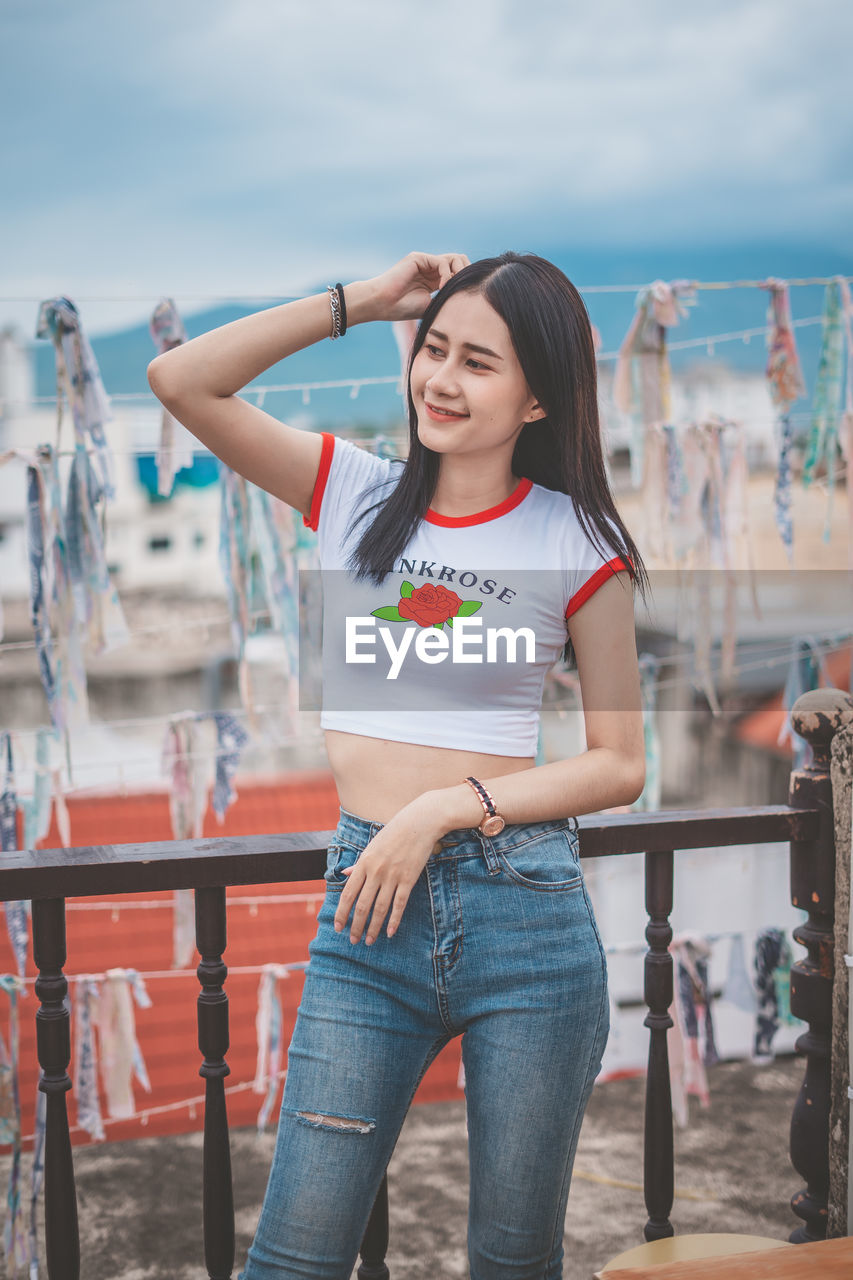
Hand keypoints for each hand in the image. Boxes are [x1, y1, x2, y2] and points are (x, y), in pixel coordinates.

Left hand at [333, 795, 441, 944]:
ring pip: (380, 908)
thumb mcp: (372, 846)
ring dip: (373, 927)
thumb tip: (344, 875)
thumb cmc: (394, 832)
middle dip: (356, 925)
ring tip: (369, 941)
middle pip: (362, 905)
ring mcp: (393, 876)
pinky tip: (390, 932)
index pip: (348, 894)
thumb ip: (358, 863)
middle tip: (353, 941)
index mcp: (363, 862)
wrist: (420, 822)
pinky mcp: (409, 879)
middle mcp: (376, 871)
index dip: (342, 913)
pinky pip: (399, 904)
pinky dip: (394, 920)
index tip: (338, 927)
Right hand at [368, 251, 470, 321]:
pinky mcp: (419, 258)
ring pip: (455, 259)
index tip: (467, 297)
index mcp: (434, 280)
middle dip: (466, 275)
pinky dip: (447, 275)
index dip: (466, 282)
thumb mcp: (431, 307)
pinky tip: (442, 288)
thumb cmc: (402, 309)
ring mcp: (425, 262)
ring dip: (459, 274)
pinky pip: (442, 262)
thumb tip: (467, 303)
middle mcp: (431, 268)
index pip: (459, 273)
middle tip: (464, 291)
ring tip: (452, 290)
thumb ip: (446, 300)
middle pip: (460, 262)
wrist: (382, 304)